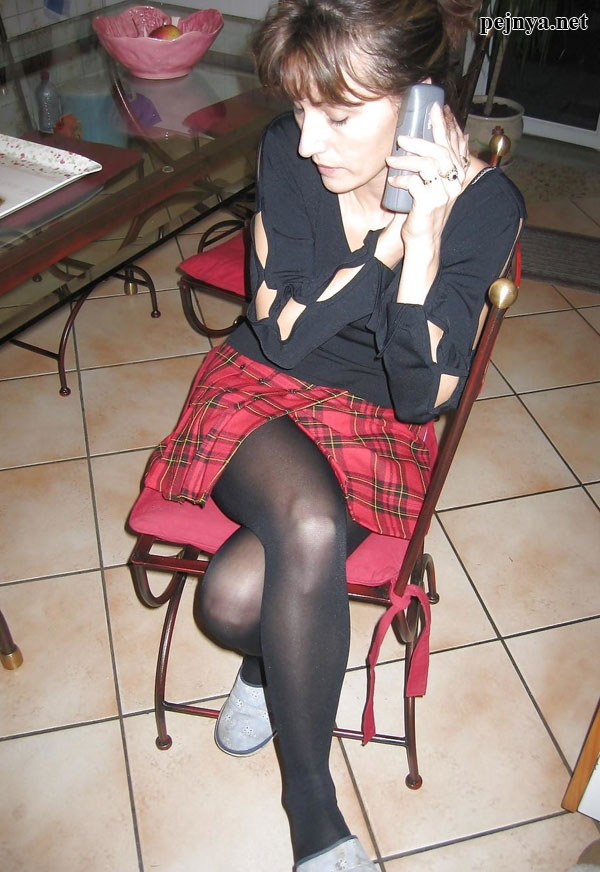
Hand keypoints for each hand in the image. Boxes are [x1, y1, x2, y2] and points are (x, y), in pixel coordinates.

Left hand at [385, 103, 470, 243]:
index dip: (448, 126)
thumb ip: (432, 168)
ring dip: (407, 158)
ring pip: (429, 164)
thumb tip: (420, 144)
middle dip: (427, 134)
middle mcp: (454, 184)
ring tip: (391, 158)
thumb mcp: (431, 187)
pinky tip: (393, 181)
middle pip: (443, 151)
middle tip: (407, 130)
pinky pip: (415, 183)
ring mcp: (443, 194)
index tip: (437, 109)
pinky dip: (402, 179)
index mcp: (456, 178)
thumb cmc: (423, 213)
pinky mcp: (429, 204)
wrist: (422, 242)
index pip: (456, 146)